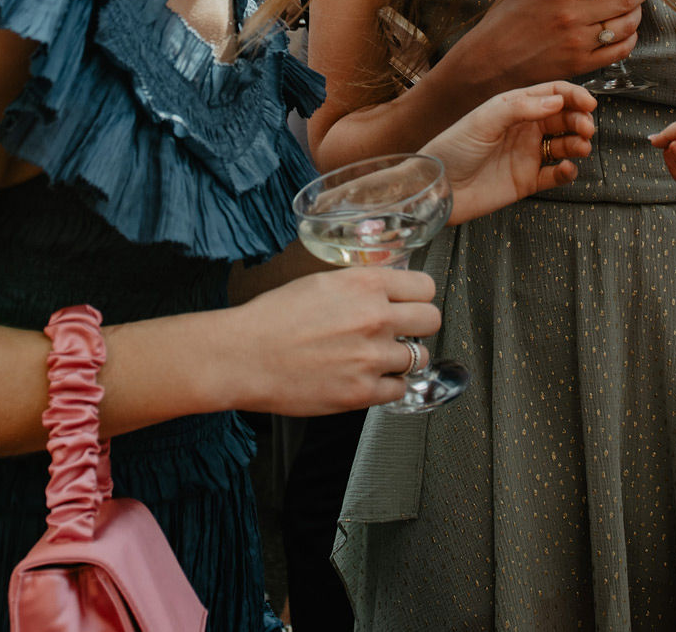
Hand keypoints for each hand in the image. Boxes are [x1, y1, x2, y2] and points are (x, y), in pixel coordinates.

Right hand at [230, 267, 441, 413]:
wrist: (243, 356)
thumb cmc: (273, 318)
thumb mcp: (323, 283)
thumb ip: (362, 286)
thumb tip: (389, 290)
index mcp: (366, 284)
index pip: (425, 286)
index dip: (418, 297)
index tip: (410, 305)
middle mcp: (376, 318)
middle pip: (432, 319)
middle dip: (419, 326)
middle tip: (403, 332)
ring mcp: (372, 357)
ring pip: (419, 358)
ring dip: (401, 359)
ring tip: (375, 358)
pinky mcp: (362, 392)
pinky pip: (400, 389)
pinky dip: (387, 386)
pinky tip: (366, 378)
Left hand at [422, 81, 597, 223]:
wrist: (438, 187)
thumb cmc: (452, 149)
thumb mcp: (484, 120)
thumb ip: (520, 107)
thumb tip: (556, 100)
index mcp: (514, 108)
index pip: (552, 94)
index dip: (573, 96)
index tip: (589, 103)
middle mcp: (524, 129)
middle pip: (564, 118)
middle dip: (580, 119)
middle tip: (586, 128)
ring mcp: (527, 155)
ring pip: (564, 145)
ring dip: (578, 143)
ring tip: (580, 147)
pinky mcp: (527, 181)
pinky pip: (556, 175)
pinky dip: (567, 171)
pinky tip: (567, 168)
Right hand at [450, 0, 651, 90]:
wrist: (486, 64)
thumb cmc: (502, 22)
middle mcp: (570, 15)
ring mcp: (577, 43)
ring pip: (626, 24)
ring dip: (640, 11)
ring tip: (638, 1)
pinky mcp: (581, 65)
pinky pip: (619, 50)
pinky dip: (631, 38)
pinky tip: (628, 29)